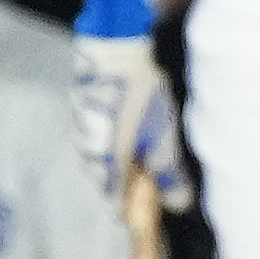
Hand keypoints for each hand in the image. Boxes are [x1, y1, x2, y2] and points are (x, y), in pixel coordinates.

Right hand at [70, 30, 184, 205]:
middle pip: (107, 180)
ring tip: (143, 146)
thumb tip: (178, 205)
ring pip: (100, 158)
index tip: (149, 208)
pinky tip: (128, 124)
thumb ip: (169, 174)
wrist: (114, 50)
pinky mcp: (81, 111)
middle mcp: (88, 152)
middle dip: (128, 182)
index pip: (116, 202)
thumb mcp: (164, 137)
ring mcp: (81, 130)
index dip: (134, 208)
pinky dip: (113, 138)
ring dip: (120, 159)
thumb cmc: (142, 94)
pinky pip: (96, 137)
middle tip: (151, 175)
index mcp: (108, 164)